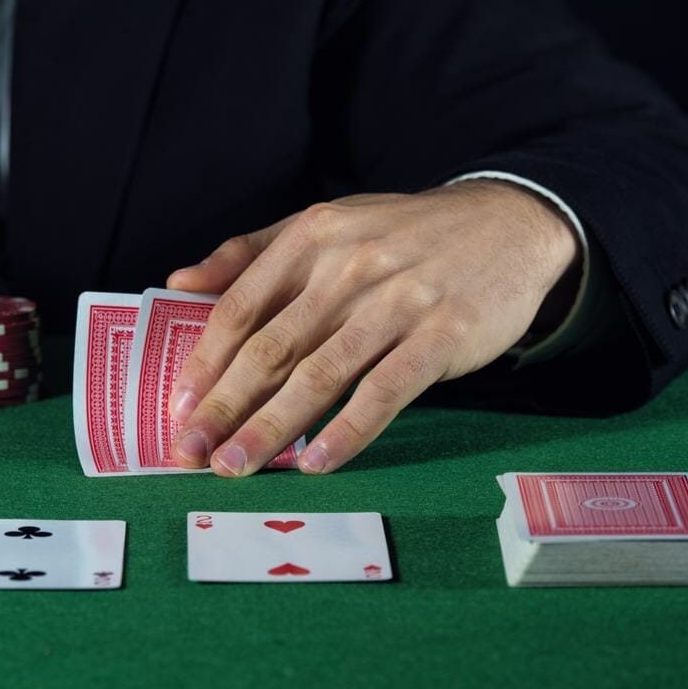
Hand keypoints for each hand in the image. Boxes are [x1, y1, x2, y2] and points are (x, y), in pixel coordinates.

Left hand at [165, 180, 580, 475]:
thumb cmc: (403, 234)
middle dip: (224, 406)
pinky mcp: (443, 335)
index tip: (176, 406)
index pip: (242, 307)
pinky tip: (314, 461)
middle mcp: (348, 267)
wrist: (510, 223)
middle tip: (189, 451)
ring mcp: (398, 302)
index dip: (205, 361)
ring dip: (271, 427)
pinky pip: (385, 391)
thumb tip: (180, 283)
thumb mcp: (327, 223)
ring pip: (320, 375)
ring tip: (235, 465)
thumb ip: (250, 252)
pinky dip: (347, 430)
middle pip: (271, 348)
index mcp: (311, 238)